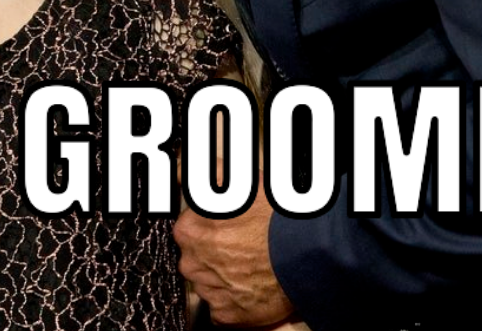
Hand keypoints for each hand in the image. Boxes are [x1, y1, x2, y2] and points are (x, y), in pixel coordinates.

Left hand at [174, 168, 294, 326]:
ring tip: (253, 265)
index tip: (230, 225)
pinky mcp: (226, 316)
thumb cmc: (270, 215)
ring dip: (224, 275)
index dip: (211, 225)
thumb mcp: (235, 179)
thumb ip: (199, 171)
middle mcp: (192, 263)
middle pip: (197, 256)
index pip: (190, 227)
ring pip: (209, 282)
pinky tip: (253, 285)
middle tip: (244, 244)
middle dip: (215, 252)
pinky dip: (235, 300)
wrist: (304, 251)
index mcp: (188, 230)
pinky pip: (222, 308)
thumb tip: (178, 165)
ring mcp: (209, 291)